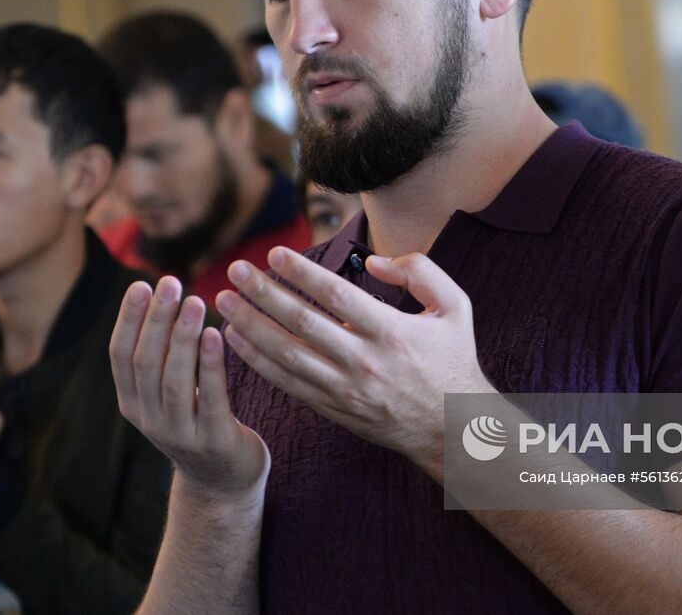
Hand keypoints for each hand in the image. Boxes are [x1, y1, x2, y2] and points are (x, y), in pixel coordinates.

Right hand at [109, 277, 267, 496]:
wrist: (223, 482)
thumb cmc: (198, 421)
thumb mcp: (168, 392)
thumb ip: (161, 357)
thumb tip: (161, 296)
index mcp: (132, 404)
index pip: (120, 356)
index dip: (128, 320)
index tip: (142, 284)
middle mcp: (149, 420)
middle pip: (146, 363)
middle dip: (156, 320)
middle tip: (170, 282)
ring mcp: (180, 434)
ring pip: (174, 379)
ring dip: (182, 337)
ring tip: (195, 301)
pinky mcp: (214, 441)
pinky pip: (210, 398)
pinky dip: (211, 364)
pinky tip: (216, 334)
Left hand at [217, 247, 492, 475]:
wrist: (453, 429)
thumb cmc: (453, 360)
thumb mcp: (456, 306)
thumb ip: (420, 271)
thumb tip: (374, 262)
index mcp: (392, 331)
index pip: (335, 295)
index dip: (301, 272)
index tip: (275, 253)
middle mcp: (364, 361)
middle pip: (301, 322)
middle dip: (263, 293)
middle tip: (236, 269)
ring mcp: (345, 389)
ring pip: (286, 355)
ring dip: (251, 325)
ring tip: (225, 301)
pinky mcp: (333, 408)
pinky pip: (287, 383)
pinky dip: (257, 361)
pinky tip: (237, 339)